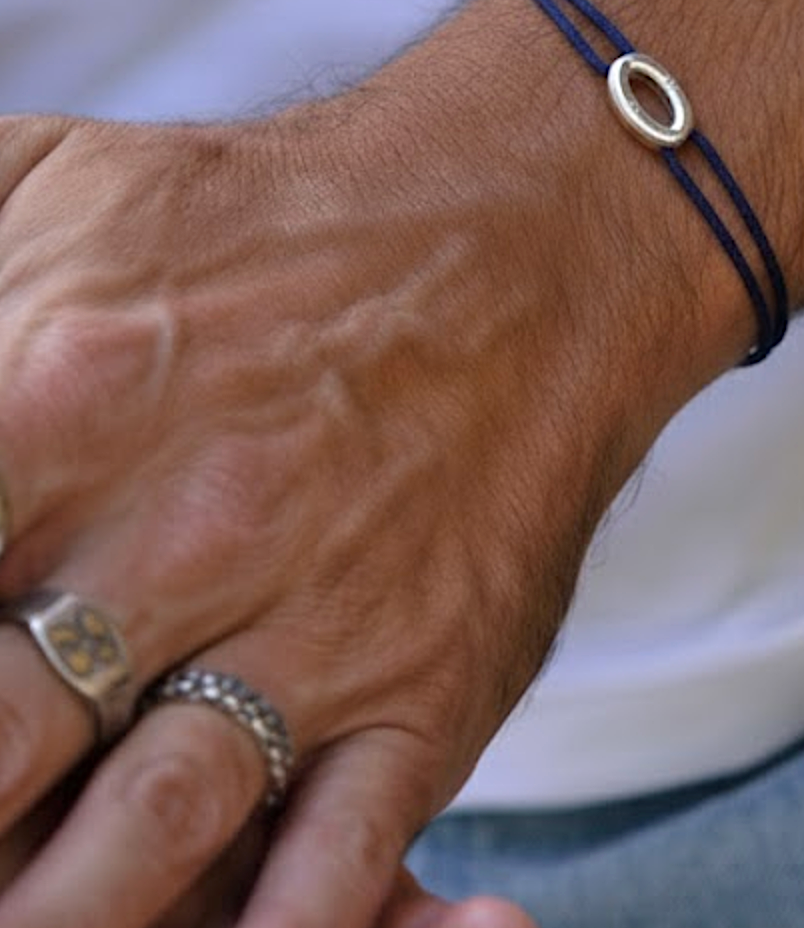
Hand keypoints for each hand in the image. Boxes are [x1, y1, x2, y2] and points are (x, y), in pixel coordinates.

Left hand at [0, 69, 700, 927]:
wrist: (525, 230)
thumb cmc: (277, 218)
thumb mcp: (56, 178)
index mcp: (60, 388)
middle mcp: (183, 524)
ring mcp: (319, 614)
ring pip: (137, 846)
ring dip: (53, 910)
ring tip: (21, 907)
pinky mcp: (429, 675)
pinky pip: (334, 864)